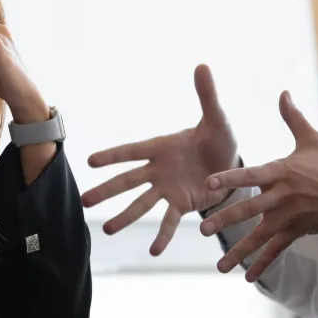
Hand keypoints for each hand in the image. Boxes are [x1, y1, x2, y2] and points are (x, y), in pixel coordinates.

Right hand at [81, 65, 236, 255]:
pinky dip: (163, 235)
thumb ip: (206, 95)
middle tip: (84, 202)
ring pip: (141, 204)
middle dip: (107, 191)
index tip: (90, 161)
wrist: (233, 165)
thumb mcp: (217, 118)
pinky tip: (154, 251)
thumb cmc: (220, 138)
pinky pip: (169, 221)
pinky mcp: (182, 204)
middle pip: (128, 182)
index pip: (132, 151)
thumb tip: (202, 66)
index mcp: (161, 147)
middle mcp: (158, 170)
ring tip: (107, 231)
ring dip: (125, 217)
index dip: (112, 156)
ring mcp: (168, 189)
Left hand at [198, 91, 317, 282]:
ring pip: (260, 236)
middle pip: (251, 209)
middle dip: (226, 220)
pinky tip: (246, 277)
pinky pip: (277, 250)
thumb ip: (292, 118)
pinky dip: (263, 264)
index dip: (230, 179)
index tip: (209, 184)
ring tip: (219, 266)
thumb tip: (283, 92)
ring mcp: (291, 217)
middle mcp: (284, 197)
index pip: (252, 175)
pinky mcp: (298, 232)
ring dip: (239, 251)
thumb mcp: (312, 140)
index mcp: (283, 172)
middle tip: (204, 228)